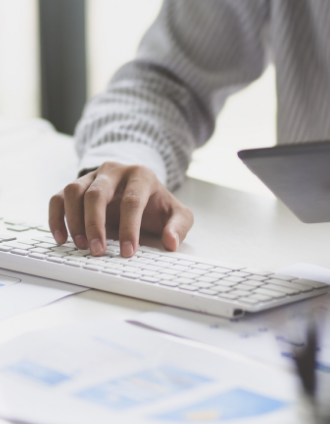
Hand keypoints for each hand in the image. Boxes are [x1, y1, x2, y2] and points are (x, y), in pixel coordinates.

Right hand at [49, 162, 193, 257]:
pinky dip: (56, 217)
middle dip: (95, 225)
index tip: (127, 252)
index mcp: (141, 175)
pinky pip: (58, 197)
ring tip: (81, 245)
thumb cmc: (157, 204)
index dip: (129, 228)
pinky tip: (62, 239)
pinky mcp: (77, 185)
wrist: (141, 187)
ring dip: (74, 220)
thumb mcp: (177, 213)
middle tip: (97, 251)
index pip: (132, 201)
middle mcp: (114, 171)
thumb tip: (171, 243)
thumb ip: (179, 226)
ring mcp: (92, 176)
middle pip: (97, 194)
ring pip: (74, 191)